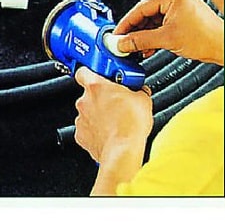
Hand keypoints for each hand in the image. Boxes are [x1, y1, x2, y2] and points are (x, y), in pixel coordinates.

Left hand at [74, 67, 152, 194]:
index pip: (83, 72)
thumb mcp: (143, 100)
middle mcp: (84, 101)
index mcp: (96, 86)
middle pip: (89, 94)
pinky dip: (96, 130)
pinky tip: (109, 133)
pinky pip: (87, 129)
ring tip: (114, 120)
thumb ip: (138, 90)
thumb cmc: (130, 125)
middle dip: (101, 97)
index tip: (99, 75)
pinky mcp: (81, 136)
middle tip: (116, 101)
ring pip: (88, 112)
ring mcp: (81, 119)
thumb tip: (141, 91)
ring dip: (98, 114)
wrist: (123, 151)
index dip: (91, 73)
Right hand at [114, 0, 223, 65]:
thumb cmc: (205, 38)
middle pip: (145, 14)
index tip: (116, 34)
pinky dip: (152, 36)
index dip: (126, 23)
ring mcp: (179, 5)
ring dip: (143, 36)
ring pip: (152, 21)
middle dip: (134, 31)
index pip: (141, 7)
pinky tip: (145, 47)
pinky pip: (160, 24)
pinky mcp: (181, 16)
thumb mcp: (166, 39)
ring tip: (133, 48)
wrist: (222, 46)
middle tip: (122, 43)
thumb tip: (123, 42)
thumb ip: (140, 40)